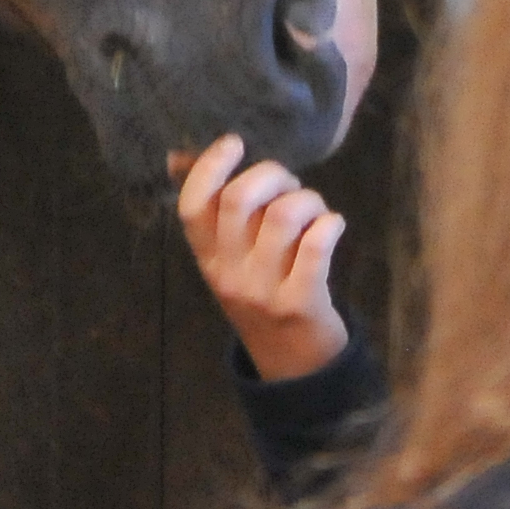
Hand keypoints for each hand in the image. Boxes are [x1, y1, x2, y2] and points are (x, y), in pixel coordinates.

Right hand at [172, 134, 348, 383]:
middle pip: (239, 200)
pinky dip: (330, 224)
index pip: (192, 206)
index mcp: (208, 258)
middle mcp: (229, 273)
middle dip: (272, 174)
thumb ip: (211, 213)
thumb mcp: (227, 258)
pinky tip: (332, 226)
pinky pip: (316, 246)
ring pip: (284, 216)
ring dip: (308, 199)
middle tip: (289, 183)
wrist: (293, 365)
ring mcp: (263, 289)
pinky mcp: (301, 302)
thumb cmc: (262, 294)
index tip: (234, 144)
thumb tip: (177, 157)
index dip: (210, 166)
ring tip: (314, 209)